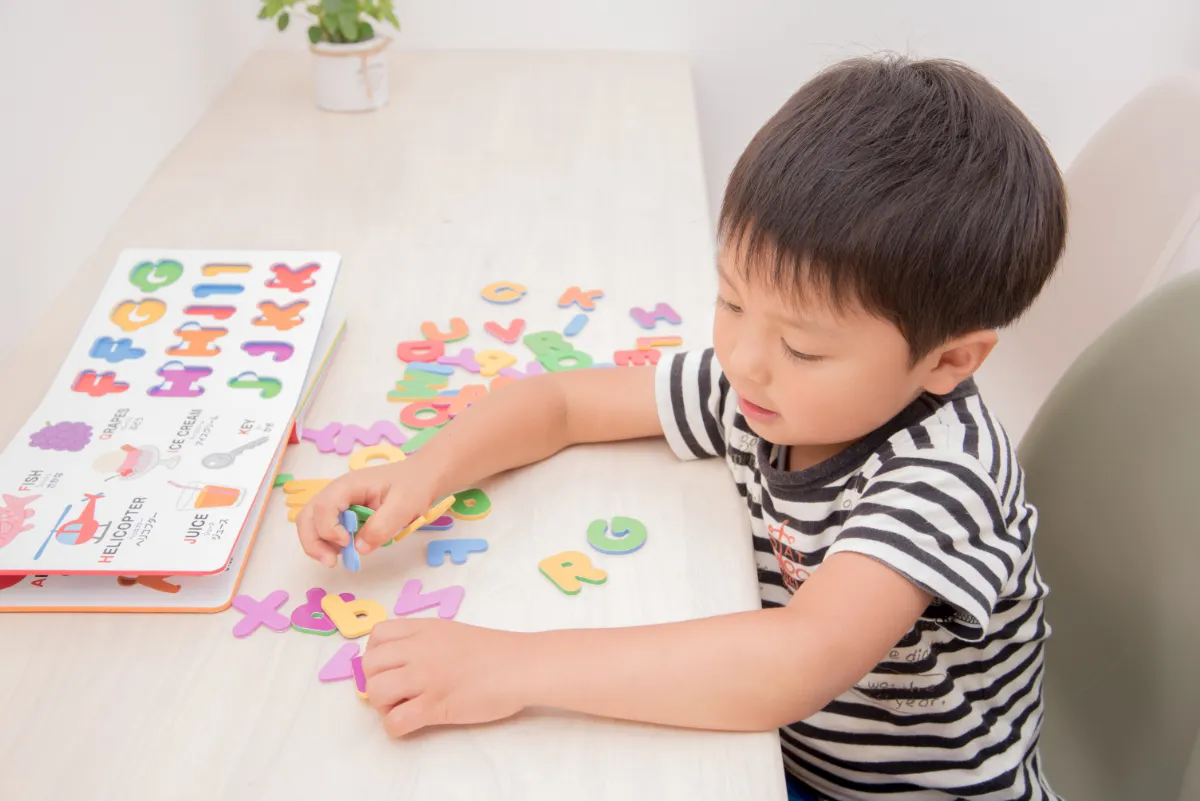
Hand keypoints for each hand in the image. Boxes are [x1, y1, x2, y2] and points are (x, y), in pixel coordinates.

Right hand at [295, 456, 442, 565]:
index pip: (323, 507)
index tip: (347, 543)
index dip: (328, 529)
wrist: (423, 477)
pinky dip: (328, 542)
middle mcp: (337, 492)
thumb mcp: (404, 506)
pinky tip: (345, 550)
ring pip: (312, 523)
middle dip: (313, 541)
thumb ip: (381, 526)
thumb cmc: (414, 486)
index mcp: (349, 485)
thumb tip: (359, 548)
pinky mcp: (344, 512)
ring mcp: (339, 502)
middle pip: (308, 516)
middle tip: (330, 562)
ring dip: (318, 544)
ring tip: (335, 559)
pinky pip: (326, 527)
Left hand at [362, 618, 526, 736]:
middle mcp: (420, 650)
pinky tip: (413, 722)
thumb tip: (401, 662)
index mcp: (425, 629)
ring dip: (382, 705)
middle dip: (375, 681)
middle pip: (369, 664)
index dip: (376, 654)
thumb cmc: (495, 651)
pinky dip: (396, 727)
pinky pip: (395, 721)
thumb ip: (425, 641)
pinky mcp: (435, 706)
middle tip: (395, 691)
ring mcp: (426, 677)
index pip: (377, 635)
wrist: (522, 665)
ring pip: (375, 691)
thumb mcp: (453, 632)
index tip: (391, 667)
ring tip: (403, 706)